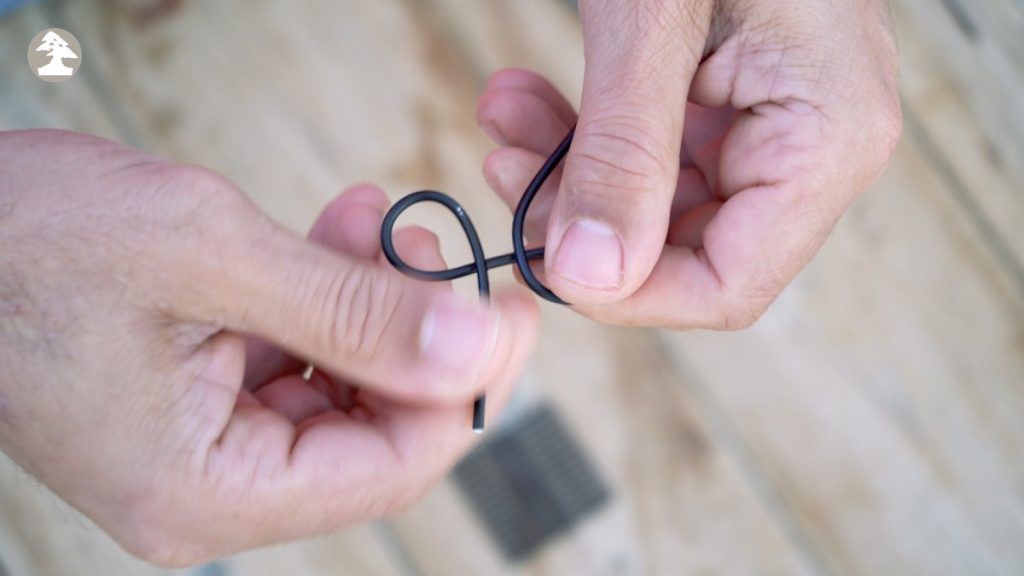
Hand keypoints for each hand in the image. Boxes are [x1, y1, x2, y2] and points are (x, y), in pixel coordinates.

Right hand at [0, 129, 537, 564]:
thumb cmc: (25, 240)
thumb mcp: (207, 256)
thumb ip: (351, 310)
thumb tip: (476, 349)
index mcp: (203, 491)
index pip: (388, 469)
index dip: (466, 388)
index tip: (508, 309)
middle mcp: (206, 490)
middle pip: (371, 434)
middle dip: (417, 336)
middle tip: (436, 248)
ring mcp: (200, 447)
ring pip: (339, 390)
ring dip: (373, 305)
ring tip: (376, 223)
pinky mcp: (193, 399)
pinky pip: (294, 360)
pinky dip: (327, 298)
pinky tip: (339, 232)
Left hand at [477, 0, 901, 327]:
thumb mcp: (653, 17)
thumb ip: (624, 150)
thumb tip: (589, 274)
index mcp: (828, 140)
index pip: (727, 285)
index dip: (626, 296)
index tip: (539, 255)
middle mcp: (813, 145)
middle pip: (683, 252)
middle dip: (577, 220)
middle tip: (502, 165)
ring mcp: (770, 123)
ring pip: (652, 206)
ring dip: (563, 171)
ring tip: (503, 110)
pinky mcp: (727, 100)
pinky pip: (648, 154)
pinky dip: (580, 134)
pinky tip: (526, 97)